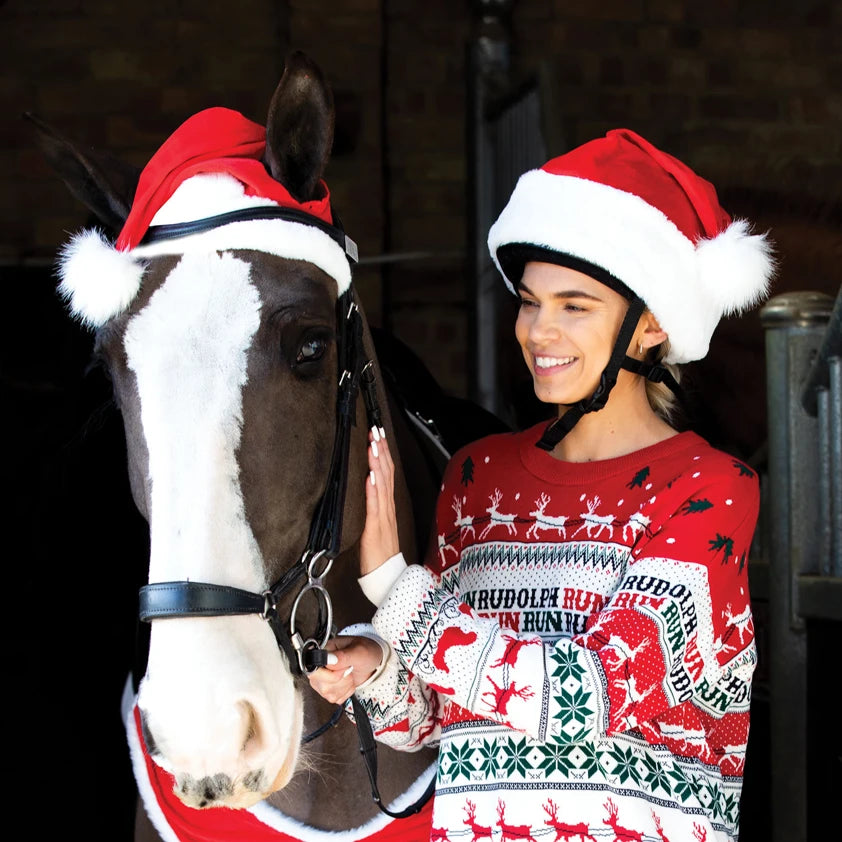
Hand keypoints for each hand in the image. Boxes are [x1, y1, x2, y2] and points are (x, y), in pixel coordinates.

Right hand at [307, 635, 383, 703]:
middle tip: (349, 670)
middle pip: (320, 684)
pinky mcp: (330, 688)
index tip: (344, 669)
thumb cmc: (367, 651)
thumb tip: (328, 659)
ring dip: (344, 686)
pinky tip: (349, 682)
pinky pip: (333, 698)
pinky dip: (345, 692)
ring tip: (350, 675)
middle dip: (340, 680)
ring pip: (326, 693)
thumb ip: (343, 656)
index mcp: (325, 651)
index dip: (329, 674)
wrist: (373, 662)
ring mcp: (324, 678)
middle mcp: (321, 665)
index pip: (313, 669)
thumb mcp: (359, 651)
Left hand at [359, 427, 399, 575]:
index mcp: (387, 506)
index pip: (386, 473)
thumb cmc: (380, 553)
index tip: (378, 435)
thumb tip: (368, 488)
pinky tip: (370, 476)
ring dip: (377, 463)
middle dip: (380, 450)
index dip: (383, 453)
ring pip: (381, 484)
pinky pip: (374, 506)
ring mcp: (382, 516)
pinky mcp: (375, 528)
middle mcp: (387, 507)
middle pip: (386, 473)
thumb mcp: (376, 524)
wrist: (388, 577)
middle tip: (375, 430)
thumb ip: (374, 506)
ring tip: (373, 445)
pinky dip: (373, 489)